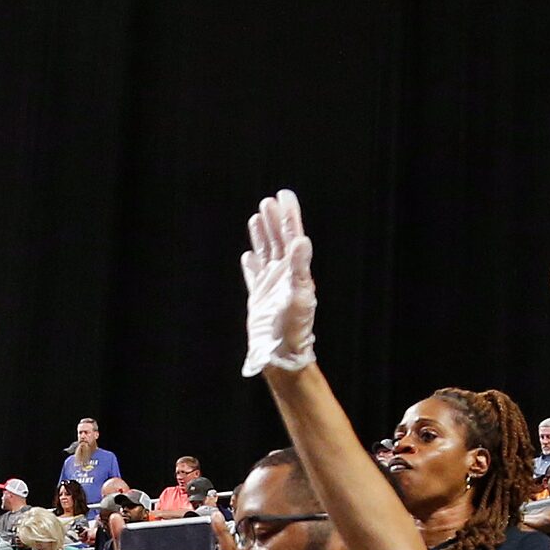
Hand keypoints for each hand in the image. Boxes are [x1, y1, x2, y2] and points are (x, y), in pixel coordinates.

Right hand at [240, 190, 318, 375]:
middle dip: (274, 220)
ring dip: (262, 236)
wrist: (282, 354)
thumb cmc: (294, 328)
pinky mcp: (259, 298)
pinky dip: (251, 264)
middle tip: (269, 200)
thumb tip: (302, 240)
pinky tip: (248, 256)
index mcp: (295, 271)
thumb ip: (300, 268)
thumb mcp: (298, 296)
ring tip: (257, 217)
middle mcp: (284, 275)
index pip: (291, 236)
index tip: (284, 195)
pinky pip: (254, 275)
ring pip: (265, 253)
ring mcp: (271, 285)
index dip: (288, 215)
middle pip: (278, 240)